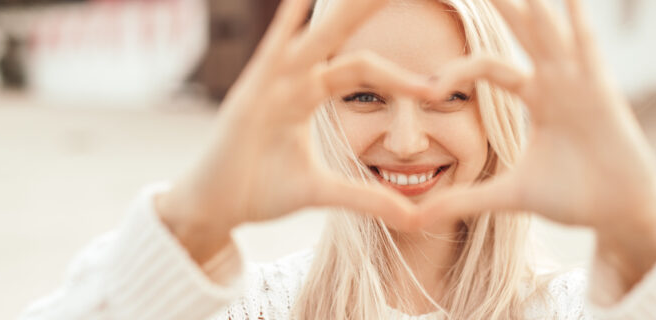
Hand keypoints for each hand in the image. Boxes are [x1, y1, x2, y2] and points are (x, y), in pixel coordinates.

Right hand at [157, 0, 430, 262]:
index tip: (440, 90)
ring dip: (344, 12)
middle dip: (368, 8)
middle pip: (339, 35)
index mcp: (308, 93)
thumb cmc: (259, 191)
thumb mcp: (323, 192)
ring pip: (315, 37)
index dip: (401, 78)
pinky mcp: (250, 96)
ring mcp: (270, 83)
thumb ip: (367, 197)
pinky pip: (271, 52)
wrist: (215, 209)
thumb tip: (413, 218)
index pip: (361, 68)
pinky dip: (287, 25)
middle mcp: (291, 79)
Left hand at [416, 0, 655, 299]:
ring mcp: (579, 82)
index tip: (427, 88)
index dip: (455, 71)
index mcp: (536, 96)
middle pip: (522, 29)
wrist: (619, 213)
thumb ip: (466, 200)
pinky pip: (587, 49)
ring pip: (549, 31)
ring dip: (531, 6)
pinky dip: (578, 22)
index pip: (487, 65)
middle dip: (500, 3)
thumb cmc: (575, 198)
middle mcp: (557, 80)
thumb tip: (418, 218)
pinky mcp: (600, 93)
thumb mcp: (510, 196)